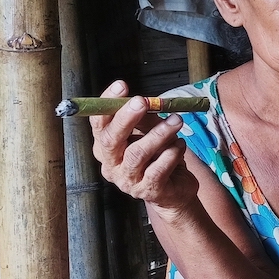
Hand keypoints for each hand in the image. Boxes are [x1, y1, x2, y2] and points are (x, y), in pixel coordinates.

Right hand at [89, 81, 198, 212]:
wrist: (174, 191)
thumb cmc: (158, 157)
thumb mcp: (148, 135)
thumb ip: (143, 120)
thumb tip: (143, 101)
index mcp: (106, 148)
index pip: (99, 124)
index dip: (107, 104)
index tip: (121, 86)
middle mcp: (111, 165)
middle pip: (110, 140)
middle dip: (126, 118)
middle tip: (143, 101)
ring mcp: (128, 181)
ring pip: (137, 153)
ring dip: (158, 133)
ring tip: (177, 121)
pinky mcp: (149, 190)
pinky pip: (159, 168)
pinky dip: (172, 153)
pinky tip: (180, 145)